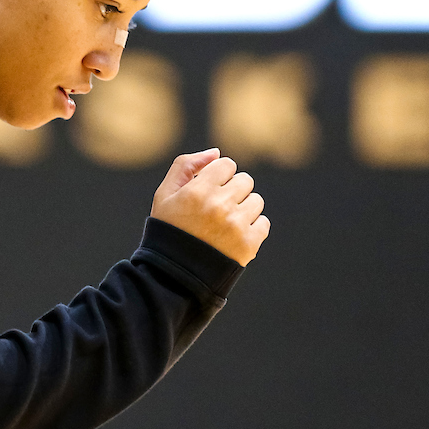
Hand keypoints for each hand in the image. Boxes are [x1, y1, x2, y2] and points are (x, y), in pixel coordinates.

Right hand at [150, 148, 268, 266]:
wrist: (174, 276)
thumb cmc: (169, 231)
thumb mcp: (165, 195)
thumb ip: (185, 165)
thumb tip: (216, 152)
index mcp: (198, 190)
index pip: (227, 164)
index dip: (219, 175)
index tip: (210, 190)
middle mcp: (219, 205)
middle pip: (245, 180)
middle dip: (233, 190)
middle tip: (218, 208)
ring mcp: (236, 225)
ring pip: (256, 201)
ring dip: (244, 209)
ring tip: (226, 224)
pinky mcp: (249, 244)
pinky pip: (264, 223)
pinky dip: (253, 228)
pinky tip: (234, 236)